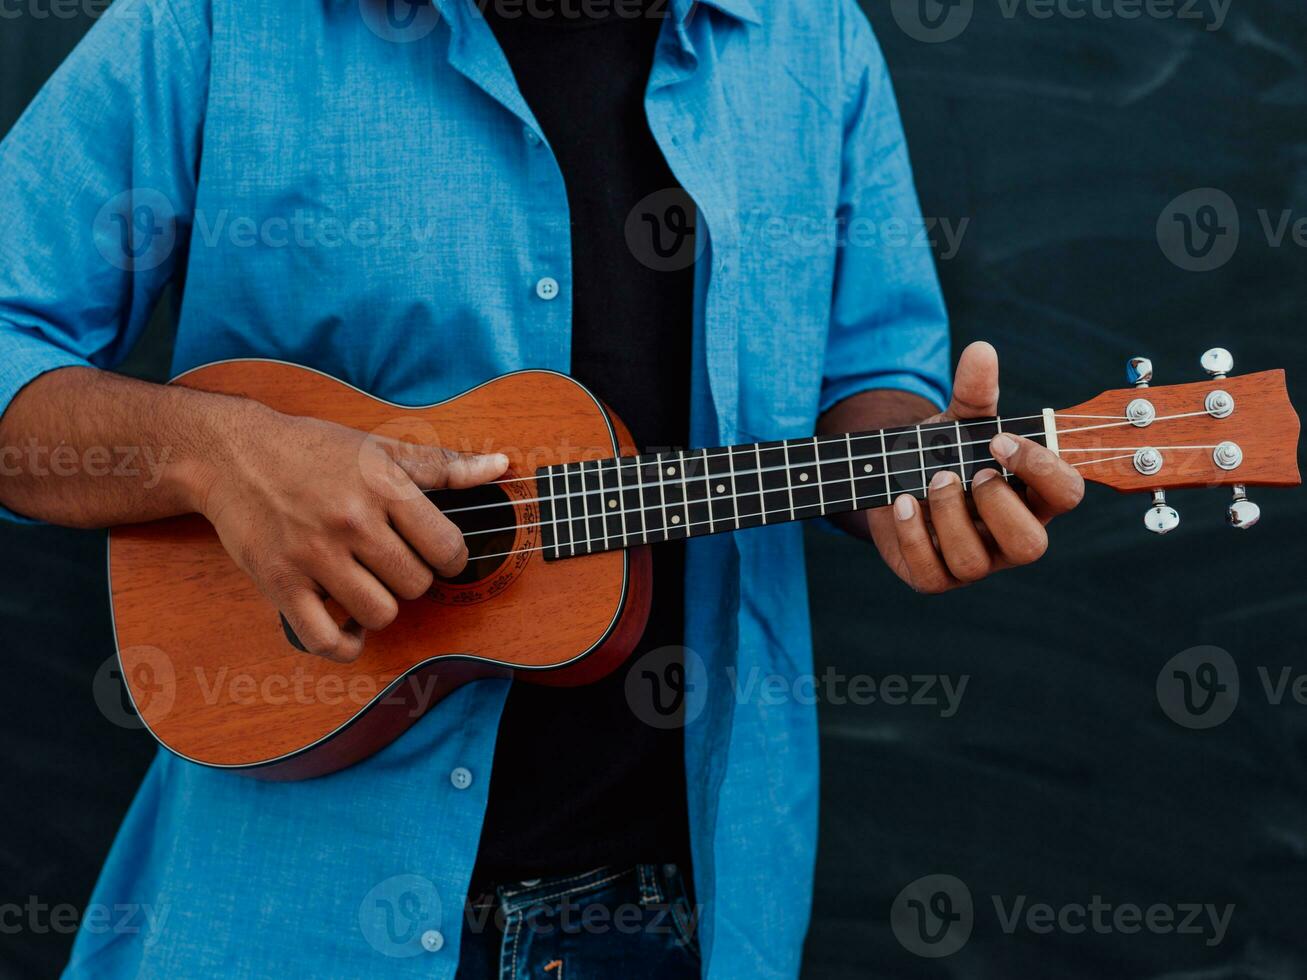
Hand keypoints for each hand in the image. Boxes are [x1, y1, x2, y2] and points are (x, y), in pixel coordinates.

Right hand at [193, 402, 507, 660]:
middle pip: (416, 584)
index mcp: (382, 487)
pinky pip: (326, 640)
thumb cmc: (314, 450)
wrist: (234, 454)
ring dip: (381, 608)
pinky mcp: (279, 582)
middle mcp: (350, 522)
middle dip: (413, 579)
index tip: (437, 555)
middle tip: (393, 564)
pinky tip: (347, 624)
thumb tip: (500, 468)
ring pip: (380, 614)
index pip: (446, 547)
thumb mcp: (380, 448)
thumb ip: (442, 466)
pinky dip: (345, 644)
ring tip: (370, 587)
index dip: (451, 558)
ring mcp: (313, 555)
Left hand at [867, 341, 1083, 593]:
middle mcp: (1010, 535)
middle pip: (1030, 545)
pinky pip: (933, 574)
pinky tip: (902, 503)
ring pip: (975, 561)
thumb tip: (981, 350)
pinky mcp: (935, 578)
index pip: (1067, 493)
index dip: (1042, 469)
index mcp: (1033, 496)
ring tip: (931, 480)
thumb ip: (974, 391)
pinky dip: (913, 535)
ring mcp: (975, 562)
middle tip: (971, 472)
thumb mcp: (959, 420)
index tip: (1000, 439)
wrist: (894, 480)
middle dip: (998, 505)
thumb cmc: (944, 452)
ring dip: (949, 515)